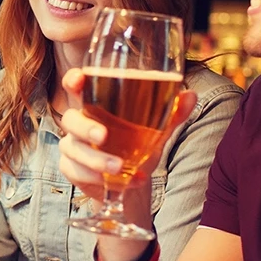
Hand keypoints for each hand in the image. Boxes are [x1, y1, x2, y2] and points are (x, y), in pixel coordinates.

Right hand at [57, 67, 195, 204]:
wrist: (131, 180)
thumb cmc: (136, 145)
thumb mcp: (154, 130)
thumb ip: (170, 114)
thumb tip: (190, 95)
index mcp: (95, 106)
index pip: (76, 87)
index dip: (73, 80)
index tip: (79, 79)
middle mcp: (79, 124)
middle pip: (70, 119)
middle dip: (85, 127)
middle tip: (103, 136)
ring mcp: (72, 147)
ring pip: (74, 150)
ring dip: (96, 159)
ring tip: (120, 168)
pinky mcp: (72, 170)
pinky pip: (77, 173)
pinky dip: (100, 179)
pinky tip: (124, 181)